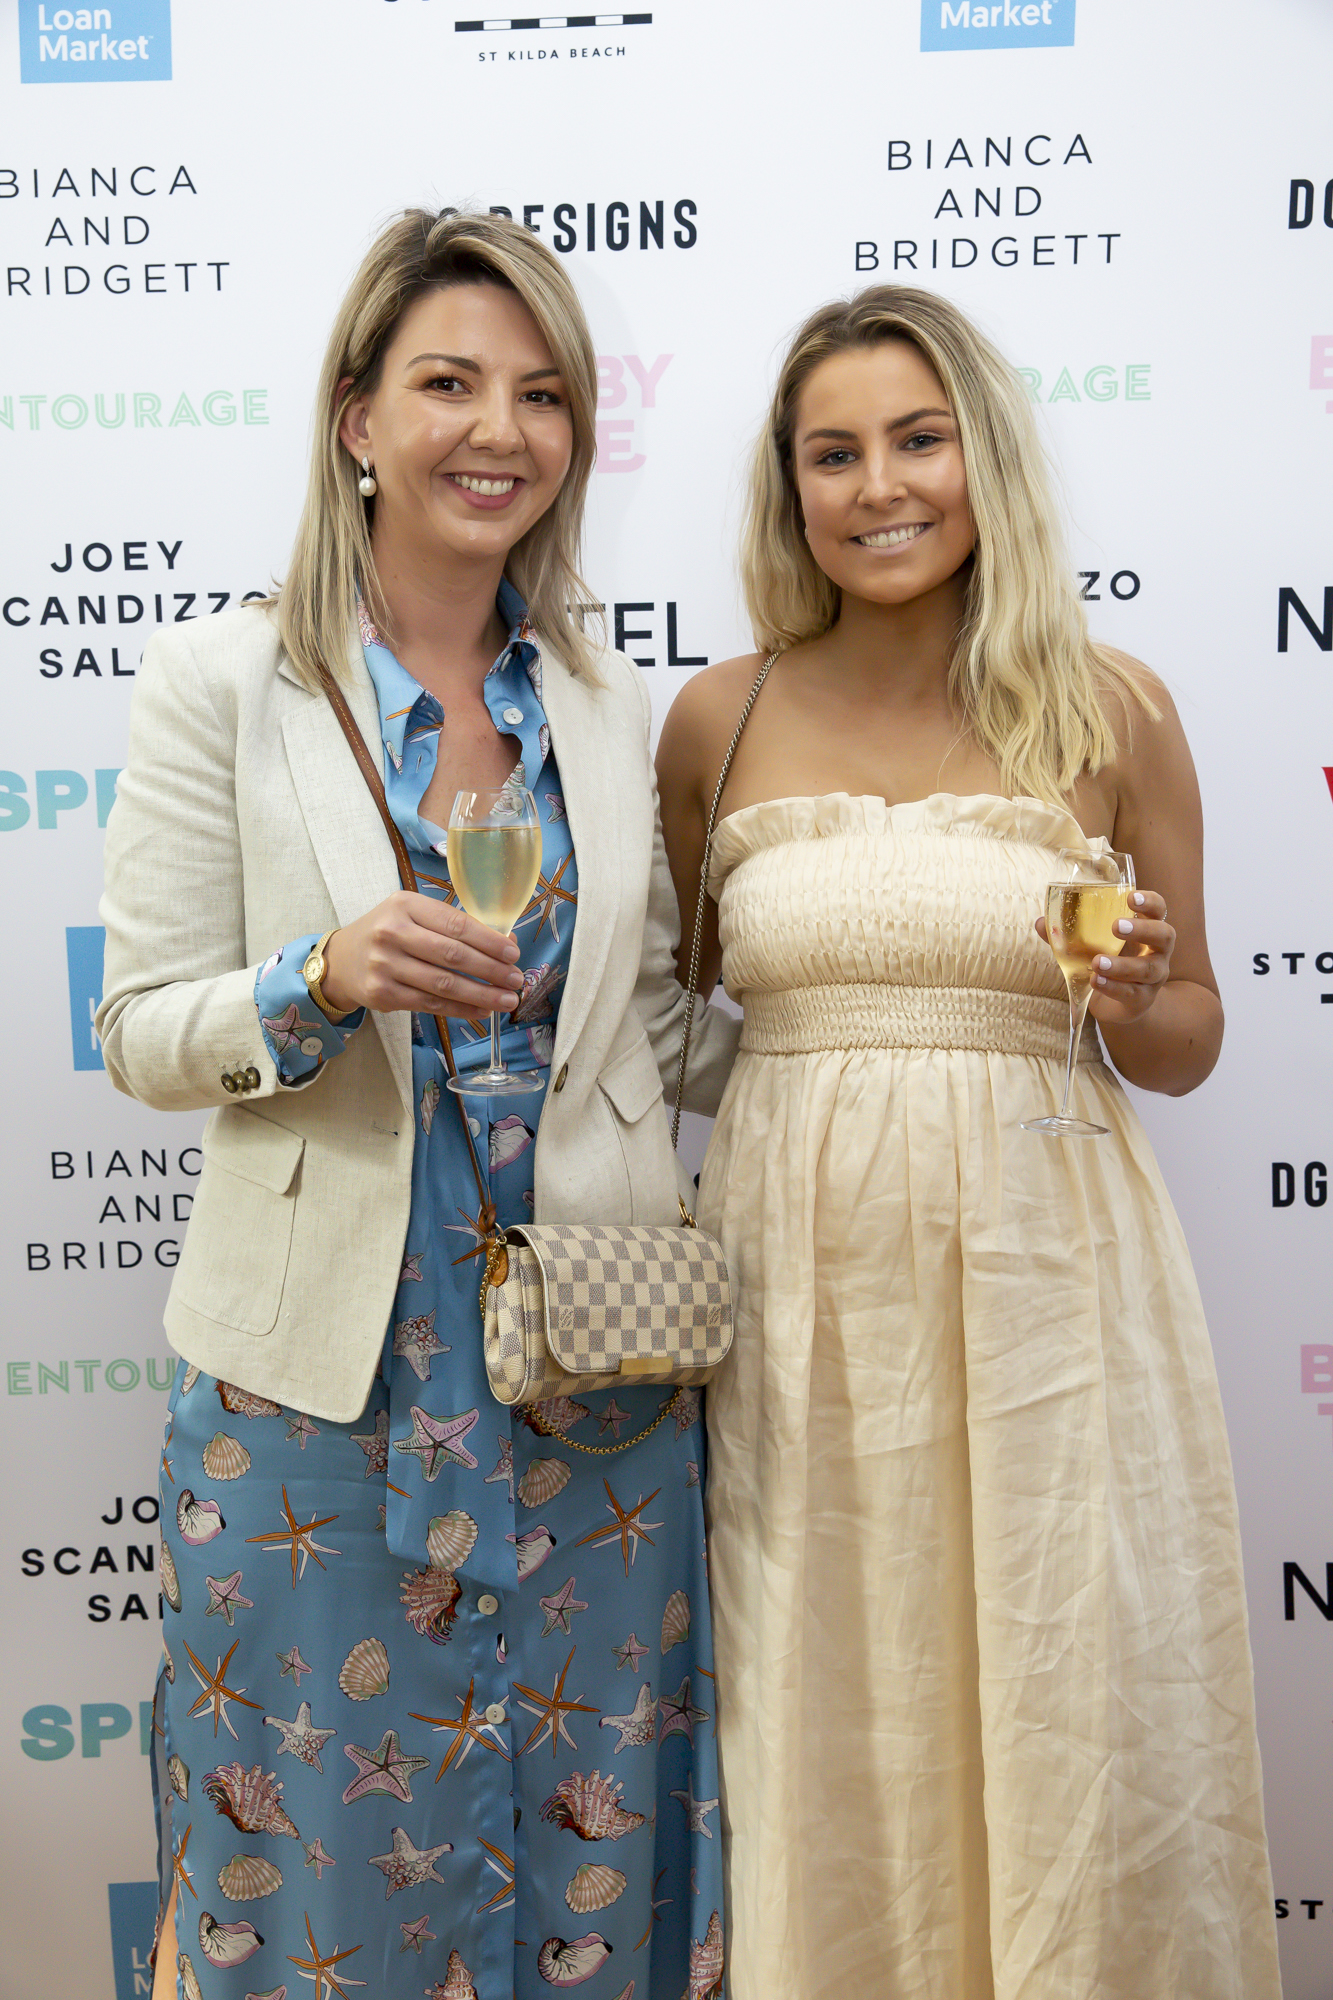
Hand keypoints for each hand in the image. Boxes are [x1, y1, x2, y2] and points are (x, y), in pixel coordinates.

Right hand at [320, 892, 522, 1021]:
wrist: (342, 960)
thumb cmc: (388, 933)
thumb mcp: (414, 915)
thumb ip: (455, 926)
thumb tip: (506, 944)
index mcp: (405, 905)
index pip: (456, 924)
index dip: (489, 941)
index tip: (513, 953)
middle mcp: (392, 933)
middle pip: (452, 955)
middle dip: (491, 970)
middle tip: (516, 979)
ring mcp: (385, 965)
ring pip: (443, 984)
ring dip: (481, 994)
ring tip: (507, 999)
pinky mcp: (383, 994)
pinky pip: (430, 1003)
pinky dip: (461, 1009)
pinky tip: (482, 1009)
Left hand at [1036, 889, 1175, 1027]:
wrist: (1117, 1003)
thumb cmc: (1107, 962)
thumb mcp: (1089, 945)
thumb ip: (1067, 934)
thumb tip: (1041, 922)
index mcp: (1146, 929)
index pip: (1158, 909)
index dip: (1149, 901)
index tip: (1131, 897)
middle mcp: (1157, 951)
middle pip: (1164, 935)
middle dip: (1142, 929)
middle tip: (1117, 926)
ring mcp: (1154, 976)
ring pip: (1147, 969)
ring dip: (1122, 965)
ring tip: (1096, 962)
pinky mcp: (1143, 999)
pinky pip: (1133, 993)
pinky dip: (1113, 987)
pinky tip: (1096, 981)